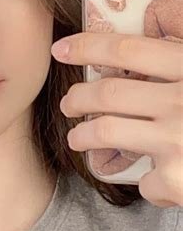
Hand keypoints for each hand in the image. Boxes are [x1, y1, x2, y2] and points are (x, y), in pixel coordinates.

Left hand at [51, 32, 182, 207]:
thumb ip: (178, 64)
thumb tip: (146, 56)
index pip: (126, 50)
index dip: (87, 47)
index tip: (60, 49)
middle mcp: (182, 100)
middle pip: (107, 93)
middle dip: (77, 98)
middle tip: (68, 103)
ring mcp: (178, 140)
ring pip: (107, 132)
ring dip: (84, 136)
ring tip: (77, 138)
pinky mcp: (179, 179)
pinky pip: (146, 181)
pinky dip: (146, 183)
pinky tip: (154, 181)